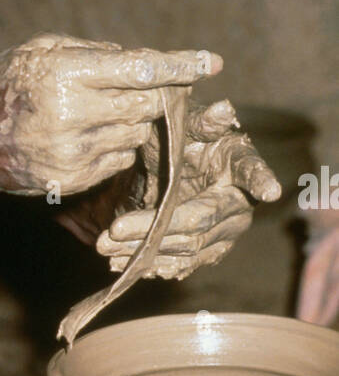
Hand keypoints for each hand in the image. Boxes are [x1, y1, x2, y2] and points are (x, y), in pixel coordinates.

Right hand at [0, 34, 219, 196]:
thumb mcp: (40, 50)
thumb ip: (93, 52)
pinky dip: (115, 145)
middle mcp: (74, 115)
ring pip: (136, 133)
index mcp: (67, 74)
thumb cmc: (2, 84)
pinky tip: (87, 136)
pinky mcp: (73, 179)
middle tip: (147, 89)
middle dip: (155, 96)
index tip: (212, 63)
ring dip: (132, 121)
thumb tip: (141, 62)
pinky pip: (118, 159)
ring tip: (98, 112)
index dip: (181, 65)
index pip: (142, 69)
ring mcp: (74, 152)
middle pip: (147, 106)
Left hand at [96, 98, 281, 278]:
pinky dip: (151, 266)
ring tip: (106, 247)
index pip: (253, 172)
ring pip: (186, 249)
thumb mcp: (188, 125)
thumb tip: (224, 110)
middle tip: (113, 230)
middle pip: (198, 223)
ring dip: (145, 252)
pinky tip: (121, 263)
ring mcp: (225, 235)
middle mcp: (238, 206)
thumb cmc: (186, 140)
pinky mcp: (207, 254)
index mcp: (240, 166)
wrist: (177, 168)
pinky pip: (180, 265)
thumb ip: (204, 121)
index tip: (270, 190)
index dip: (261, 180)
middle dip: (154, 229)